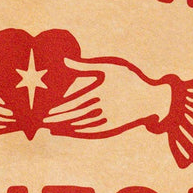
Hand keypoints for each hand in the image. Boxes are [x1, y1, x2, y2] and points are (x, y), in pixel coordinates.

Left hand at [42, 57, 171, 137]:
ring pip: (79, 125)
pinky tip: (67, 131)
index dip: (58, 108)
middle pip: (72, 116)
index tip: (45, 110)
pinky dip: (75, 132)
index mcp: (97, 93)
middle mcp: (100, 108)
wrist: (149, 100)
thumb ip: (84, 66)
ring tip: (50, 127)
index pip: (72, 103)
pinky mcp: (110, 128)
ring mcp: (105, 120)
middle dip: (56, 119)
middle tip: (42, 121)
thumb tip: (64, 60)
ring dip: (63, 127)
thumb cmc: (129, 80)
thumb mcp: (109, 67)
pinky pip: (89, 132)